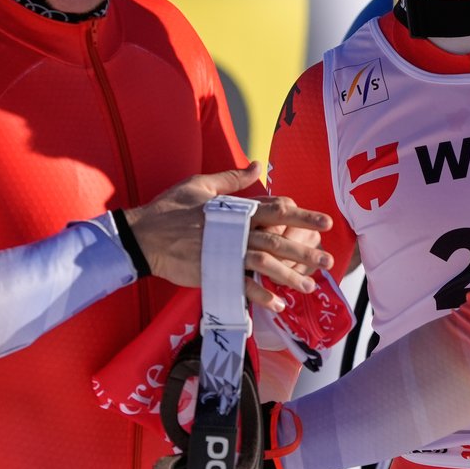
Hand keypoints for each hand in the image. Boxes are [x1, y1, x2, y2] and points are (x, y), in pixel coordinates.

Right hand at [124, 165, 332, 306]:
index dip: (303, 215)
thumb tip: (257, 164)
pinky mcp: (213, 272)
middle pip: (278, 239)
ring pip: (265, 265)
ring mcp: (225, 253)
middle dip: (305, 250)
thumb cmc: (170, 208)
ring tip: (310, 286)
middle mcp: (235, 231)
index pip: (277, 210)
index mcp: (235, 209)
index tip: (325, 221)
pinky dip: (260, 296)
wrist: (142, 236)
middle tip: (328, 259)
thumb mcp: (201, 185)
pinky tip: (277, 304)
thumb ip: (232, 178)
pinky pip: (242, 286)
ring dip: (289, 276)